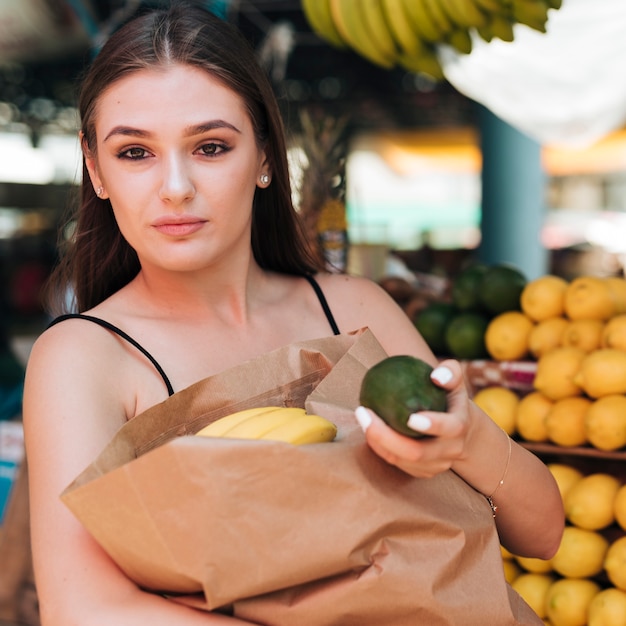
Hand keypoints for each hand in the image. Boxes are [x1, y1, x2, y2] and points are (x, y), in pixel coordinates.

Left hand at [354, 360, 471, 478]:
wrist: (462, 431)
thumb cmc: (450, 398)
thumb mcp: (455, 381)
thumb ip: (450, 372)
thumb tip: (436, 376)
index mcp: (459, 427)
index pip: (449, 428)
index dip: (432, 425)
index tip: (410, 417)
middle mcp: (449, 451)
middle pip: (417, 453)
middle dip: (385, 436)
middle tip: (363, 412)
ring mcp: (436, 465)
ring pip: (402, 461)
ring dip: (377, 442)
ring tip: (361, 418)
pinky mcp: (422, 472)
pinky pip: (396, 464)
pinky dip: (379, 448)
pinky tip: (366, 430)